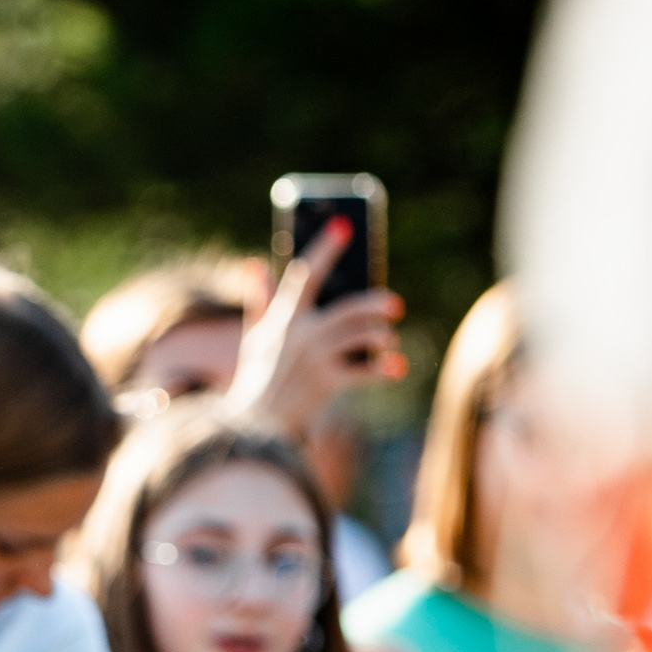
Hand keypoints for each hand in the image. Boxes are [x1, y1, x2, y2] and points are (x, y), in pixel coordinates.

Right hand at [224, 219, 404, 438]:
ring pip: (361, 336)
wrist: (254, 425)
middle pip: (348, 309)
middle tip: (394, 306)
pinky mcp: (326, 383)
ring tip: (389, 340)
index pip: (305, 274)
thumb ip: (259, 301)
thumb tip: (255, 265)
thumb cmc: (256, 379)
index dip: (326, 248)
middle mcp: (299, 335)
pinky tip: (397, 367)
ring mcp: (314, 359)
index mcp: (282, 319)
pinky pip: (364, 371)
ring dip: (380, 336)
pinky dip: (384, 369)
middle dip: (375, 303)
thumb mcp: (254, 338)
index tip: (344, 227)